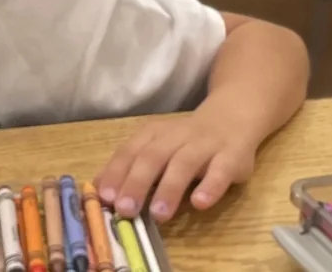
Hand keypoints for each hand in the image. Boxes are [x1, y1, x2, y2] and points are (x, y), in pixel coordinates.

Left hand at [93, 108, 258, 222]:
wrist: (233, 116)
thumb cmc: (186, 140)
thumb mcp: (156, 146)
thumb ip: (131, 167)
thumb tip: (98, 191)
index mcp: (153, 134)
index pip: (130, 152)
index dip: (116, 174)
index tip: (105, 198)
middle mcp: (176, 137)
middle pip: (153, 157)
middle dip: (137, 183)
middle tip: (126, 210)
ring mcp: (205, 146)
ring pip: (184, 164)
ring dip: (169, 189)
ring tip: (158, 215)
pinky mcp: (232, 157)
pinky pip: (221, 171)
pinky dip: (210, 186)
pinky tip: (200, 203)